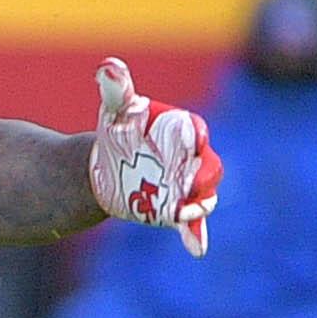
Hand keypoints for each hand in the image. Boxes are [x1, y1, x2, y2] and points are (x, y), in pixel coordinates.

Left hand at [87, 57, 220, 254]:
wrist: (106, 165)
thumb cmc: (119, 131)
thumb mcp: (117, 110)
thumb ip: (118, 89)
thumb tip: (107, 67)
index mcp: (185, 131)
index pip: (198, 134)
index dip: (197, 137)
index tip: (193, 138)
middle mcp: (193, 160)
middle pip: (210, 169)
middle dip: (203, 176)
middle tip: (189, 182)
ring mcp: (186, 186)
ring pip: (204, 197)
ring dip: (199, 207)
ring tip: (182, 213)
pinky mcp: (176, 209)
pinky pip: (193, 224)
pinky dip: (196, 235)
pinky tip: (197, 250)